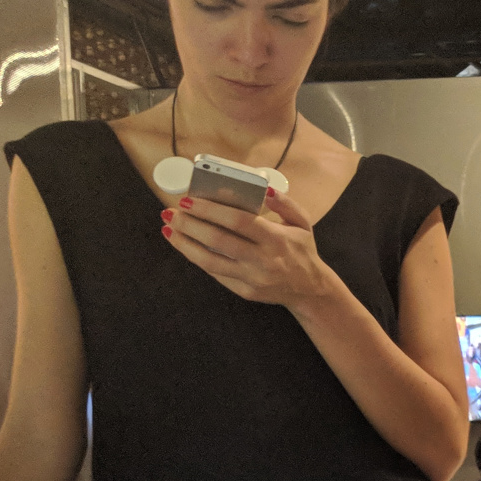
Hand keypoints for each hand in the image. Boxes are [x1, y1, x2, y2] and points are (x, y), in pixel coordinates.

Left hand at [163, 188, 332, 313]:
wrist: (310, 290)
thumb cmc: (302, 251)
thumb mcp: (303, 223)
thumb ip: (286, 203)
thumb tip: (263, 189)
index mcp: (277, 239)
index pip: (239, 221)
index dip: (210, 210)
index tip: (188, 200)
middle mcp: (264, 260)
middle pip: (219, 240)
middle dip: (190, 224)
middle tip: (171, 213)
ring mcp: (253, 278)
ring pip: (210, 261)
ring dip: (185, 244)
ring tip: (169, 229)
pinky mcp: (245, 291)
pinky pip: (216, 273)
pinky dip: (196, 257)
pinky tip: (184, 245)